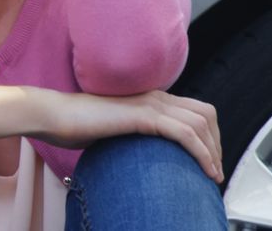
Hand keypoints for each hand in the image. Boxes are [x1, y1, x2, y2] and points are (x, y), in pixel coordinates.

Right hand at [37, 89, 222, 182]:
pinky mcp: (143, 116)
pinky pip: (186, 133)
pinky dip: (202, 153)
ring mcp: (150, 104)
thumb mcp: (112, 130)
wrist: (54, 115)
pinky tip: (204, 170)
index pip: (195, 110)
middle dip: (217, 144)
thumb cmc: (74, 125)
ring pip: (201, 123)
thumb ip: (132, 135)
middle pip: (206, 114)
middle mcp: (154, 96)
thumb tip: (142, 155)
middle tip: (214, 170)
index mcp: (148, 98)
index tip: (208, 161)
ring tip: (212, 175)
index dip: (209, 136)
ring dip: (213, 151)